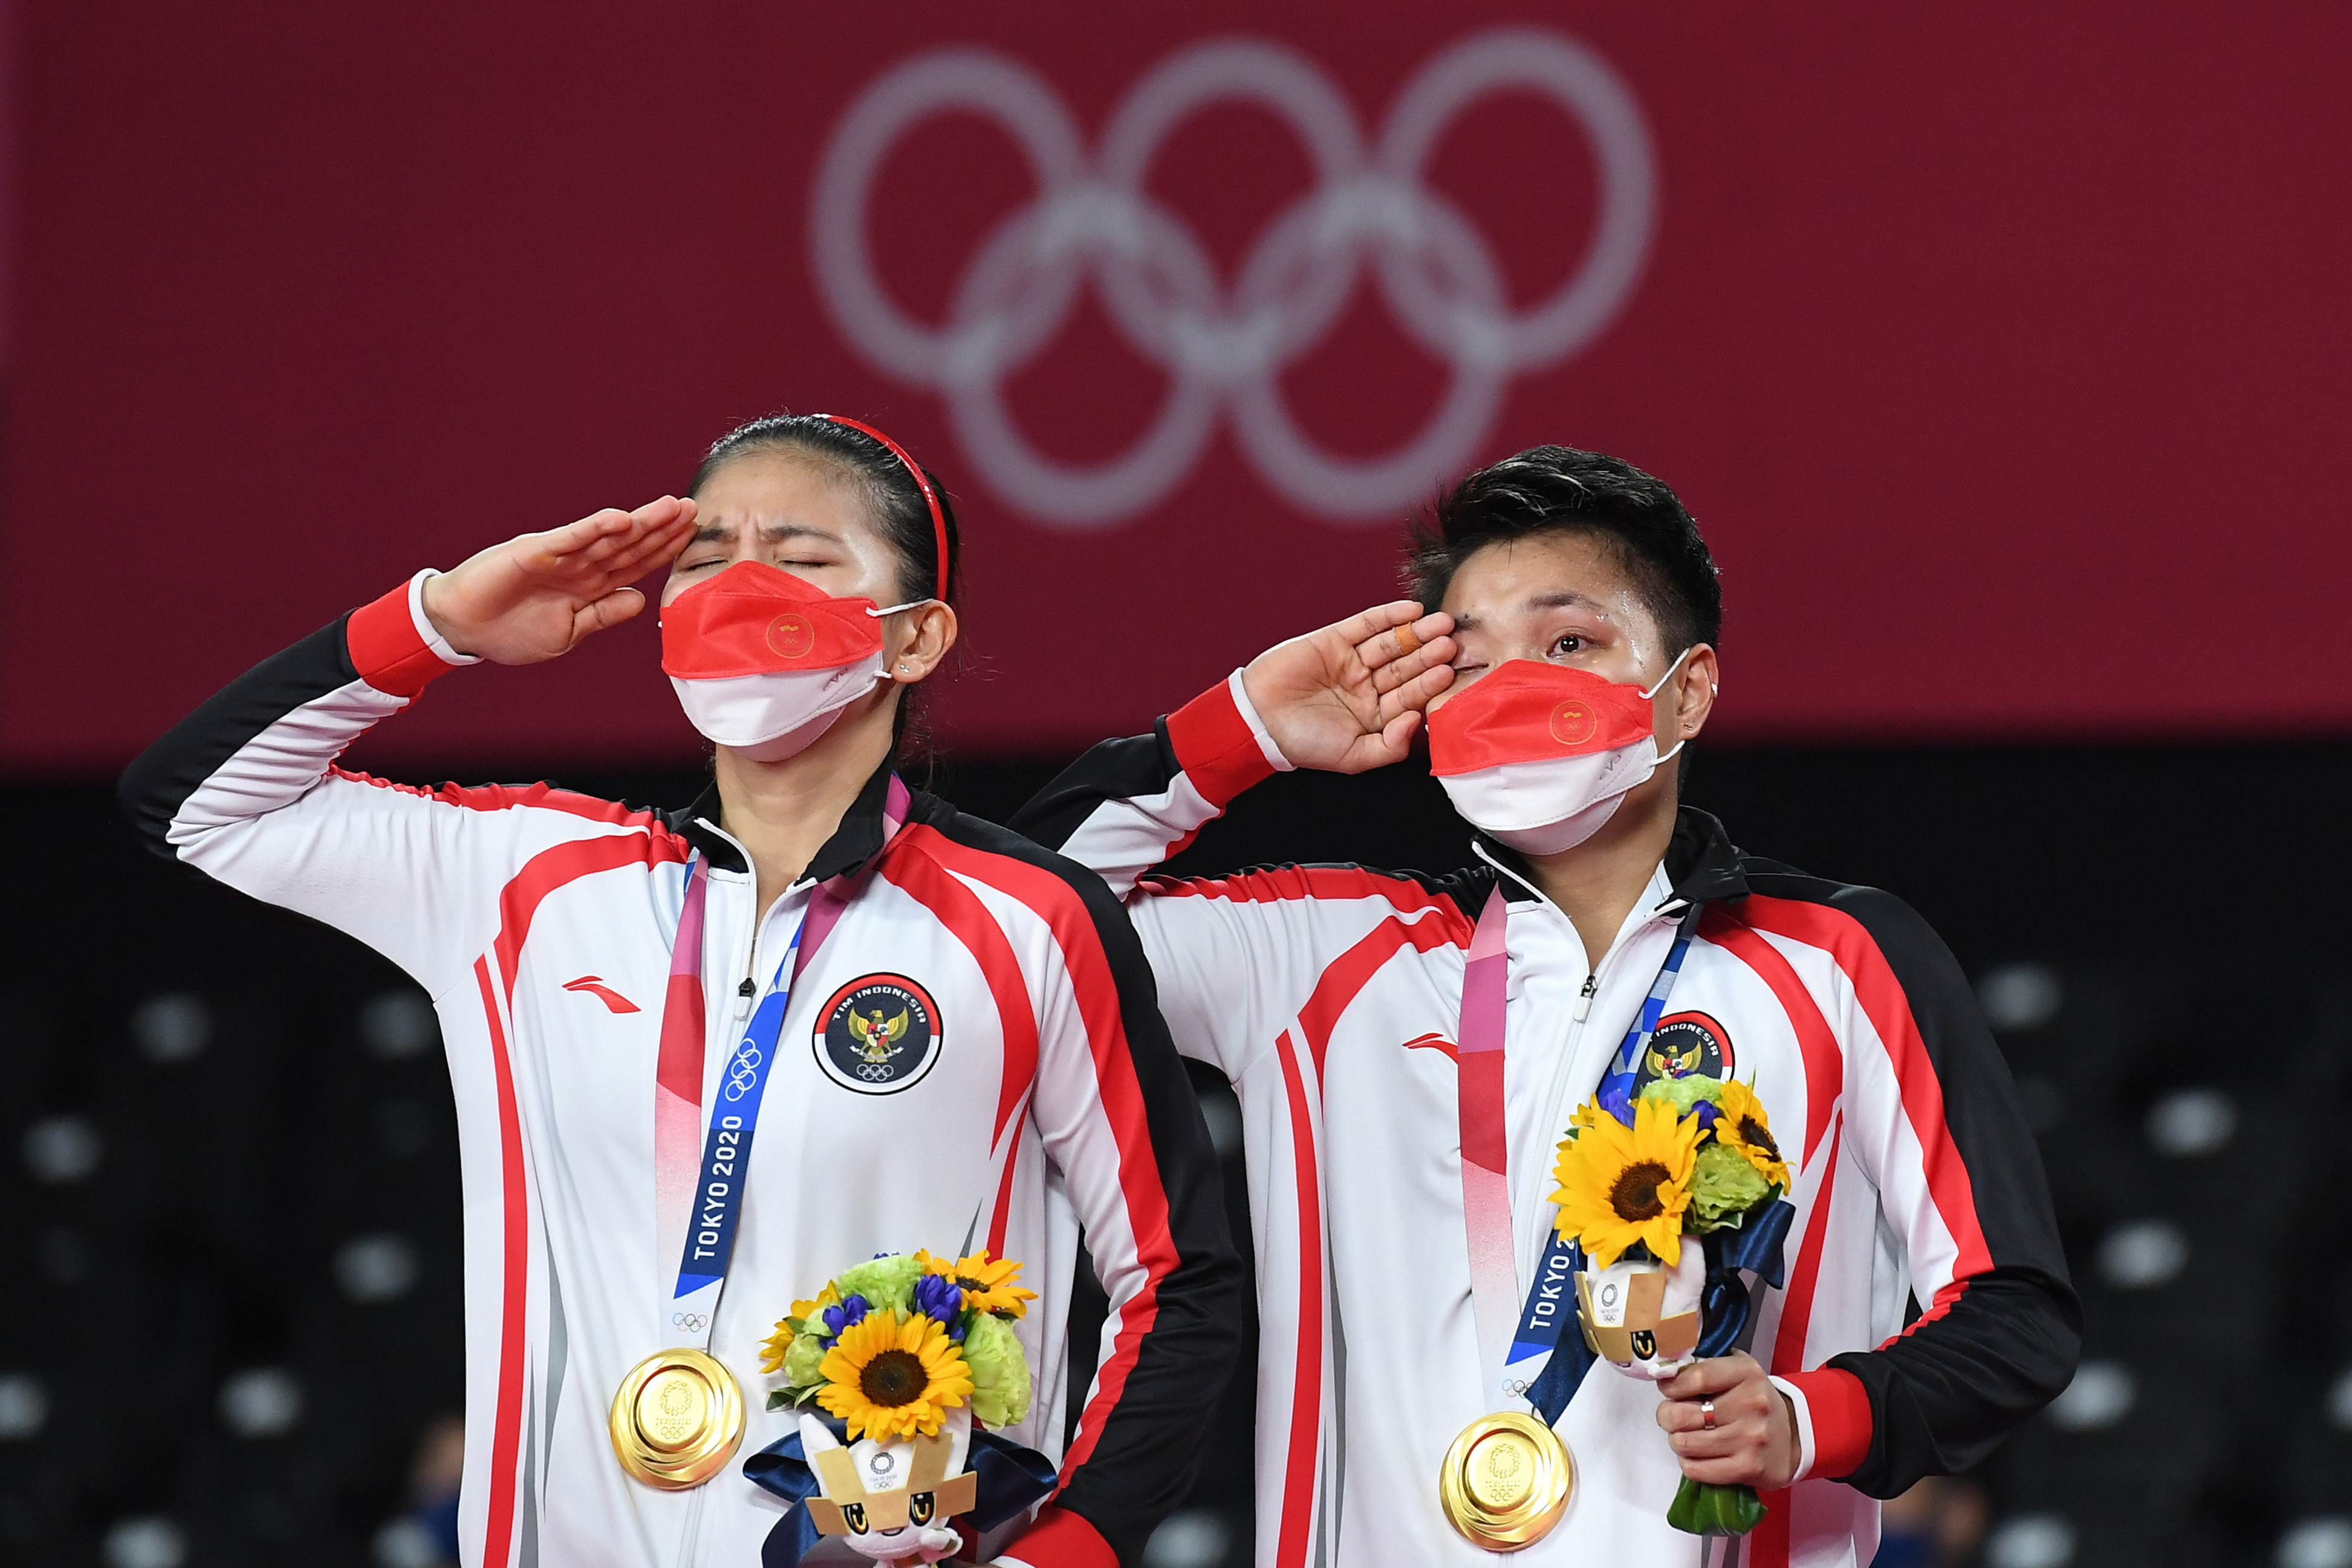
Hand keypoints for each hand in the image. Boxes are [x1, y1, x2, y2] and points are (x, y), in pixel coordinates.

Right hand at [418, 497, 699, 663]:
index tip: (693, 535)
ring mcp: (560, 557)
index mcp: (590, 586)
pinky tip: (621, 519)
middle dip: (662, 528)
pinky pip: (571, 538)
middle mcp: (580, 566)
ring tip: (670, 507)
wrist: (464, 628)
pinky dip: (595, 528)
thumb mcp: (569, 632)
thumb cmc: (512, 632)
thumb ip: (603, 614)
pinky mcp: (536, 552)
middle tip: (693, 509)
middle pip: (630, 545)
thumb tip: (641, 598)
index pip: (635, 564)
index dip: (664, 550)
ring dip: (640, 522)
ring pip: (607, 537)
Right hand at [1238, 601, 1457, 772]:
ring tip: (1439, 624)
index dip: (1429, 684)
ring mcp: (1352, 661)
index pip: (1409, 696)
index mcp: (1374, 715)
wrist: (1259, 718)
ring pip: (1391, 644)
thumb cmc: (1302, 742)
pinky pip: (1367, 624)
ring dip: (1416, 634)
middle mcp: (1367, 686)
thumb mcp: (1353, 757)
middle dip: (1428, 655)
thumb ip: (1390, 746)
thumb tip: (1418, 720)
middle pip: (1405, 667)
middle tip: (1451, 644)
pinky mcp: (1335, 639)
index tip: (1448, 672)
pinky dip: (1389, 616)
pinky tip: (1412, 610)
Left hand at [1656, 1353, 1798, 1490]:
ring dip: (1678, 1440)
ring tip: (1688, 1435)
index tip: (1667, 1390)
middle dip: (1667, 1416)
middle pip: (1681, 1415)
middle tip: (1673, 1416)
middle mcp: (1751, 1405)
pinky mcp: (1748, 1468)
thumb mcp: (1736, 1371)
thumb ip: (1702, 1366)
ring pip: (1684, 1443)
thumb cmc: (1753, 1401)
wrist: (1792, 1437)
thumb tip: (1664, 1375)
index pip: (1696, 1377)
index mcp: (1747, 1374)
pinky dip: (1688, 1462)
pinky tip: (1698, 1454)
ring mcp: (1750, 1439)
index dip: (1671, 1386)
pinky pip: (1695, 1469)